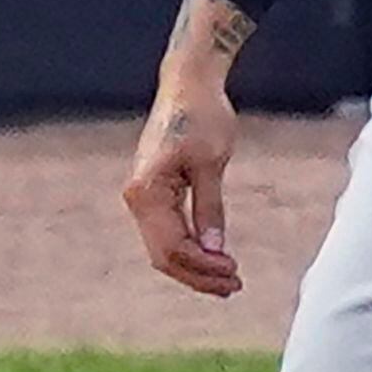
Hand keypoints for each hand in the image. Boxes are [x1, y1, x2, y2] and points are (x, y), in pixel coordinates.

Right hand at [123, 67, 245, 295]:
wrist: (188, 83)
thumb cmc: (202, 116)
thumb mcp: (212, 163)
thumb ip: (210, 209)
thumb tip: (214, 250)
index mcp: (147, 191)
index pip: (172, 247)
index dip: (203, 268)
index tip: (234, 275)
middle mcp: (138, 198)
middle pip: (163, 255)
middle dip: (198, 275)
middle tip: (234, 288)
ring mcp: (143, 196)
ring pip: (163, 248)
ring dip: (194, 266)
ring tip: (226, 281)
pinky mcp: (154, 192)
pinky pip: (166, 232)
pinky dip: (188, 249)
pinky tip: (211, 259)